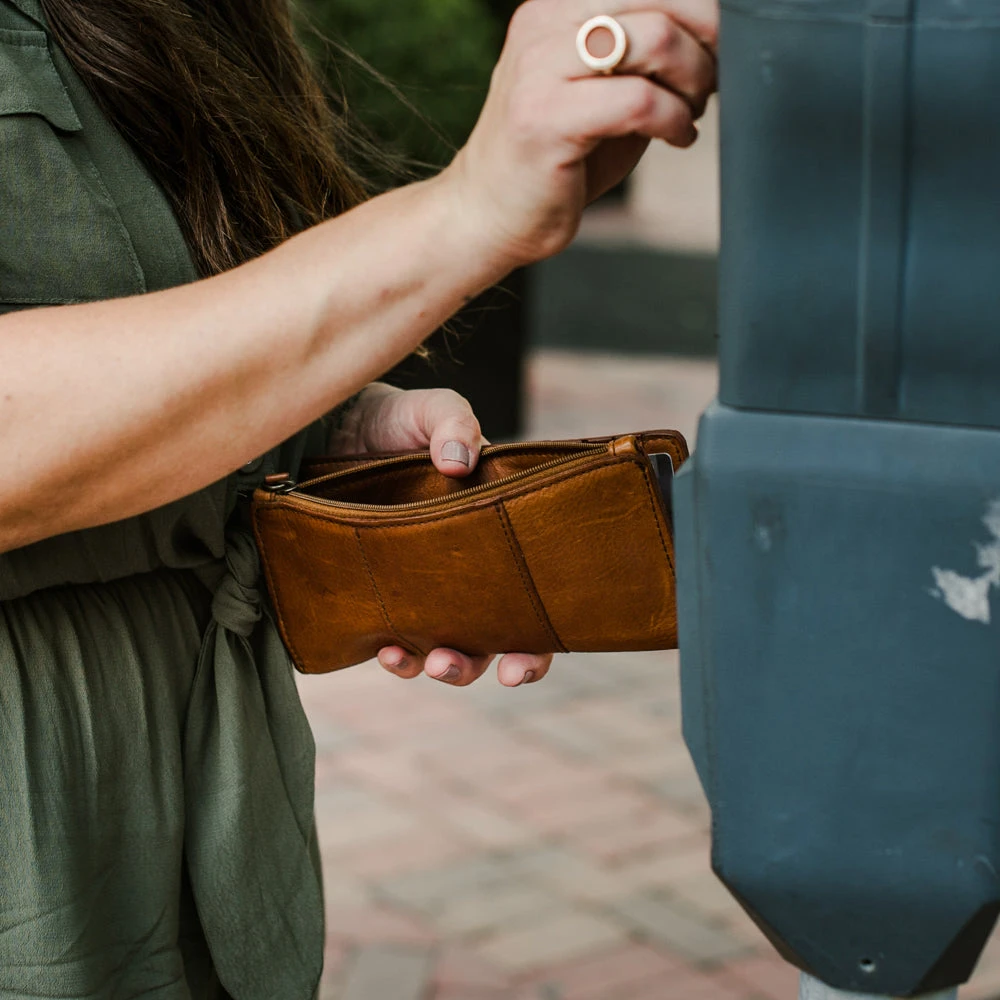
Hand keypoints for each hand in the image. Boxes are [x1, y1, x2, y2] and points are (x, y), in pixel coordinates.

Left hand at [334, 383, 554, 687]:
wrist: (335, 426)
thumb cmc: (396, 420)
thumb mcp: (431, 410)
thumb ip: (453, 424)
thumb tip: (459, 463)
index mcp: (496, 535)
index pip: (531, 603)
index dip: (535, 645)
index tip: (519, 666)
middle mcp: (466, 572)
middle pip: (489, 640)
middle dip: (478, 665)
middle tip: (454, 664)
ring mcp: (420, 588)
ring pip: (441, 649)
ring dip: (438, 666)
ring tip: (424, 662)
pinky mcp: (378, 594)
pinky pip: (392, 638)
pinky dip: (395, 653)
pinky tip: (384, 647)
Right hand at [444, 0, 716, 266]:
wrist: (488, 216)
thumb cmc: (555, 160)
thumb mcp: (601, 91)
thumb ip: (643, 58)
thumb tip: (716, 35)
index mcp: (555, 8)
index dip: (701, 10)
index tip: (718, 49)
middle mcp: (543, 25)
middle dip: (707, 41)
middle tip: (711, 83)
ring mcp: (539, 69)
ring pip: (654, 39)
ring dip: (693, 79)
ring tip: (691, 111)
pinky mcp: (546, 119)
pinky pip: (639, 101)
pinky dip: (675, 120)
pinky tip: (677, 137)